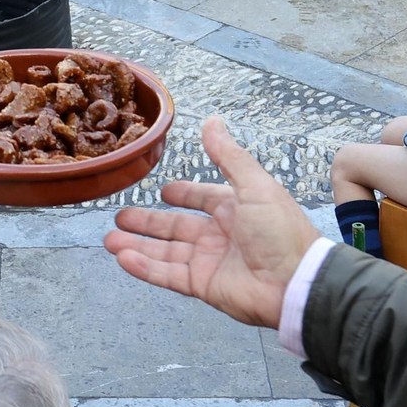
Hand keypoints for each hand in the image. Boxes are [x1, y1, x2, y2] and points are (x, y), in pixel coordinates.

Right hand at [105, 117, 324, 329]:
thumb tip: (211, 120)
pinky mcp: (203, 286)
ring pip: (165, 252)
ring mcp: (210, 262)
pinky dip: (144, 268)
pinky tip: (124, 258)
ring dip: (138, 245)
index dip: (184, 194)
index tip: (165, 192)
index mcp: (235, 208)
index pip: (203, 198)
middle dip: (147, 222)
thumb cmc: (281, 231)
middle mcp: (220, 235)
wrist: (296, 282)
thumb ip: (229, 155)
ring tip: (110, 240)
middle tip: (120, 217)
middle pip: (175, 227)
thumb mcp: (255, 185)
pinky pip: (168, 275)